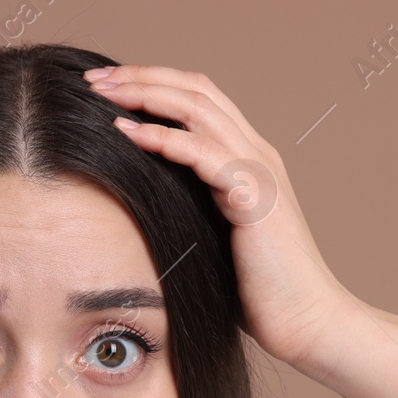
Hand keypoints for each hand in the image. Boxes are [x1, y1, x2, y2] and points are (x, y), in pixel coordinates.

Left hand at [84, 63, 360, 374]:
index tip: (106, 86)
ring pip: (199, 108)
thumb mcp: (215, 235)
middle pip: (196, 89)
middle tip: (93, 77)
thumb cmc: (258, 290)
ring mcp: (258, 171)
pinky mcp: (253, 197)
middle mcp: (257, 154)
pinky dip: (163, 138)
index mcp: (248, 158)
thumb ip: (191, 207)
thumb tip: (141, 201)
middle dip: (142, 76)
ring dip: (147, 95)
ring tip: (103, 93)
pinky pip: (203, 153)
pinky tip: (128, 133)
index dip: (153, 83)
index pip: (199, 98)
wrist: (304, 321)